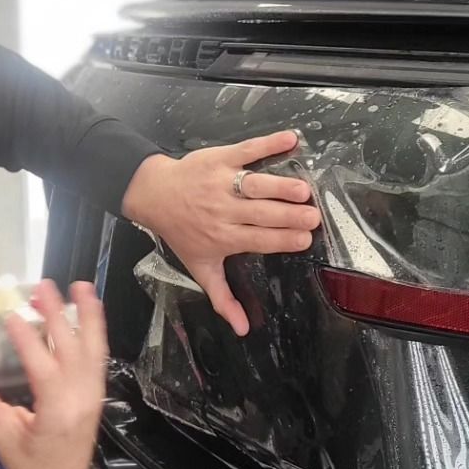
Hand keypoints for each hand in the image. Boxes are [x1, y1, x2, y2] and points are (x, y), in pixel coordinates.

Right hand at [0, 280, 107, 468]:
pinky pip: (98, 359)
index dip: (27, 339)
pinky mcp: (96, 396)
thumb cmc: (28, 468)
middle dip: (59, 314)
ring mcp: (93, 397)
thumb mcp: (1, 434)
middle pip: (72, 349)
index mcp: (57, 412)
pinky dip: (95, 334)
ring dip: (87, 317)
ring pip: (94, 350)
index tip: (11, 314)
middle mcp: (81, 400)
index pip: (43, 366)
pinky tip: (89, 314)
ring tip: (80, 287)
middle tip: (43, 286)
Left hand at [120, 130, 320, 335]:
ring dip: (282, 187)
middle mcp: (223, 210)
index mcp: (223, 237)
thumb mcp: (200, 268)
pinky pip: (247, 150)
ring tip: (304, 191)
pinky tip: (291, 140)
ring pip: (256, 184)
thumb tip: (242, 329)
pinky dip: (269, 144)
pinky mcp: (220, 158)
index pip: (259, 240)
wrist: (155, 195)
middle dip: (290, 215)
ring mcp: (222, 182)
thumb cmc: (182, 233)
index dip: (283, 240)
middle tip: (313, 217)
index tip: (306, 240)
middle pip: (262, 214)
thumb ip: (222, 298)